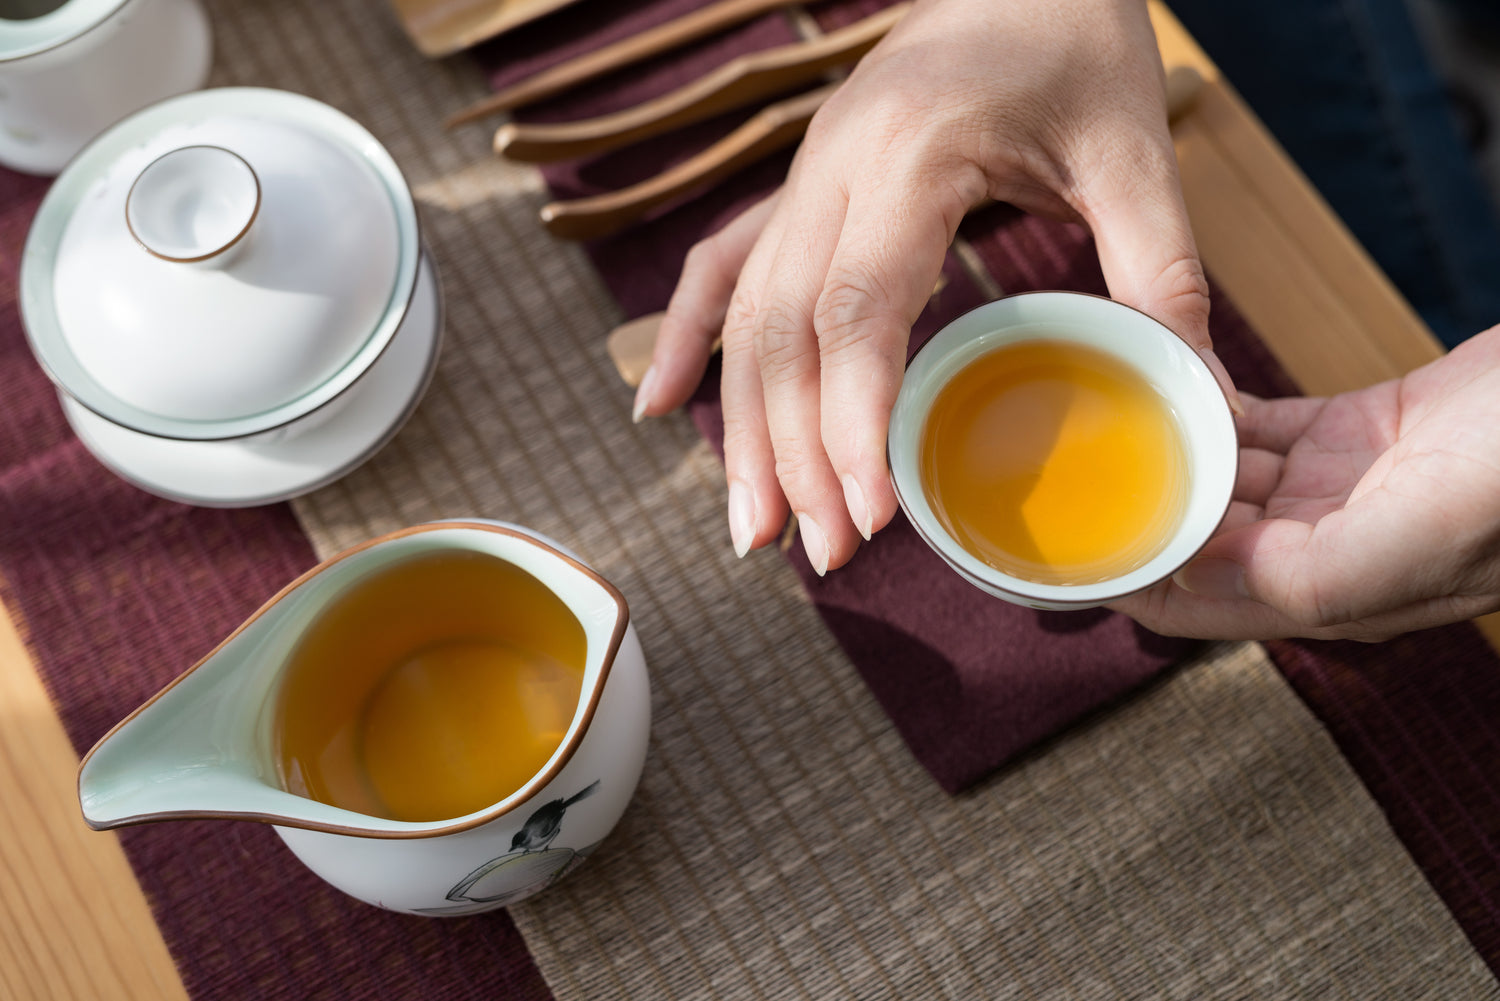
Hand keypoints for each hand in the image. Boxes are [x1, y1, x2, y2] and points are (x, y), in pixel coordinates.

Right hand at [633, 0, 1236, 572]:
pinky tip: (661, 408)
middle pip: (785, 330)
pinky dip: (690, 341)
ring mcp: (802, 178)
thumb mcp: (1131, 148)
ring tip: (756, 529)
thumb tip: (1196, 397)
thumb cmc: (1072, 41)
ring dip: (743, 426)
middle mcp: (831, 168)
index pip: (858, 307)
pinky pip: (720, 268)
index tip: (871, 512)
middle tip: (821, 554)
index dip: (853, 419)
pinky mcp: (798, 190)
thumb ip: (1160, 270)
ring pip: (746, 316)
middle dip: (793, 452)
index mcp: (910, 154)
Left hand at [1114, 325, 1499, 640]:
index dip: (1136, 584)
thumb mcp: (1420, 538)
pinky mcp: (1359, 428)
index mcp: (1334, 594)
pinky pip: (1266, 426)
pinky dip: (1223, 411)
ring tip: (1118, 423)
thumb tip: (1199, 574)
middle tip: (1077, 472)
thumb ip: (1309, 576)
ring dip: (1180, 454)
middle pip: (1203, 539)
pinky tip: (1183, 390)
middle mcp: (1328, 546)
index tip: (1069, 555)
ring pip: (1229, 477)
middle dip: (1145, 513)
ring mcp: (1342, 486)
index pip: (1202, 605)